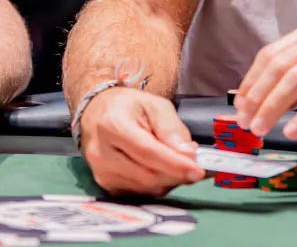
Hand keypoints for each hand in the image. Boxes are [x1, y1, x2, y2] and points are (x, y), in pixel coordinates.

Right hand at [79, 87, 203, 196]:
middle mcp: (102, 153)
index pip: (147, 151)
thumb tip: (188, 155)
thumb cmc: (129, 107)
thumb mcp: (155, 105)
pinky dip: (158, 184)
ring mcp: (101, 172)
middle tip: (196, 166)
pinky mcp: (106, 185)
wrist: (98, 113)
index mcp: (113, 125)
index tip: (198, 171)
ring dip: (169, 180)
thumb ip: (172, 129)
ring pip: (146, 188)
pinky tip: (162, 169)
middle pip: (147, 175)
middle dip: (177, 174)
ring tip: (177, 163)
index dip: (175, 164)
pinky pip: (140, 192)